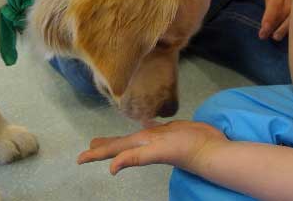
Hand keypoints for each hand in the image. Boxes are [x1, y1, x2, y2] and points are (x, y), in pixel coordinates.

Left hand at [77, 120, 226, 174]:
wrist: (212, 149)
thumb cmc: (186, 149)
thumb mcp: (158, 153)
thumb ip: (135, 158)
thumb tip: (111, 168)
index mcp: (141, 146)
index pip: (114, 150)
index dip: (97, 153)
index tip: (80, 158)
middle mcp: (147, 142)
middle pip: (121, 144)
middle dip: (105, 146)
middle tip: (90, 145)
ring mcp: (160, 138)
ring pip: (135, 137)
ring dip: (122, 138)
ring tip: (112, 138)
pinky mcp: (172, 131)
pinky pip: (154, 128)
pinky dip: (147, 126)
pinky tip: (147, 124)